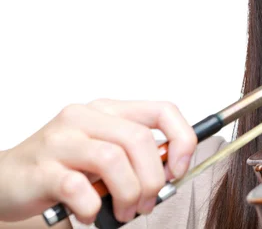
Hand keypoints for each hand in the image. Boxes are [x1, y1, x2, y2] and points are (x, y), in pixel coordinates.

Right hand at [0, 99, 196, 224]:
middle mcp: (85, 118)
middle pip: (139, 140)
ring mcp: (61, 141)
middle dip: (153, 179)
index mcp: (107, 110)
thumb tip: (173, 171)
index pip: (162, 110)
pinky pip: (79, 188)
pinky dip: (93, 207)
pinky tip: (91, 213)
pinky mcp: (42, 169)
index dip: (182, 140)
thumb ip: (135, 155)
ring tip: (125, 212)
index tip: (180, 169)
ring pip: (113, 160)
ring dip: (128, 194)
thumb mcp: (104, 149)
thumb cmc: (62, 165)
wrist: (6, 177)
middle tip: (147, 204)